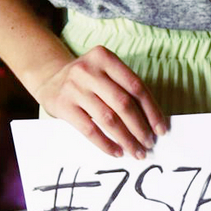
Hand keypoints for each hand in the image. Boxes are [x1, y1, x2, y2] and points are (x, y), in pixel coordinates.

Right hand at [33, 46, 166, 158]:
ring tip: (137, 151)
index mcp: (104, 58)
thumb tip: (152, 122)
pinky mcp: (63, 105)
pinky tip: (117, 151)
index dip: (152, 110)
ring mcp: (74, 88)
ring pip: (108, 119)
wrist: (49, 78)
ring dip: (126, 139)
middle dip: (140, 128)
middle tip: (149, 143)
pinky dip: (106, 143)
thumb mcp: (105, 73)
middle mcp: (88, 70)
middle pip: (123, 104)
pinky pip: (89, 129)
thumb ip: (125, 90)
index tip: (161, 129)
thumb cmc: (87, 80)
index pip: (136, 86)